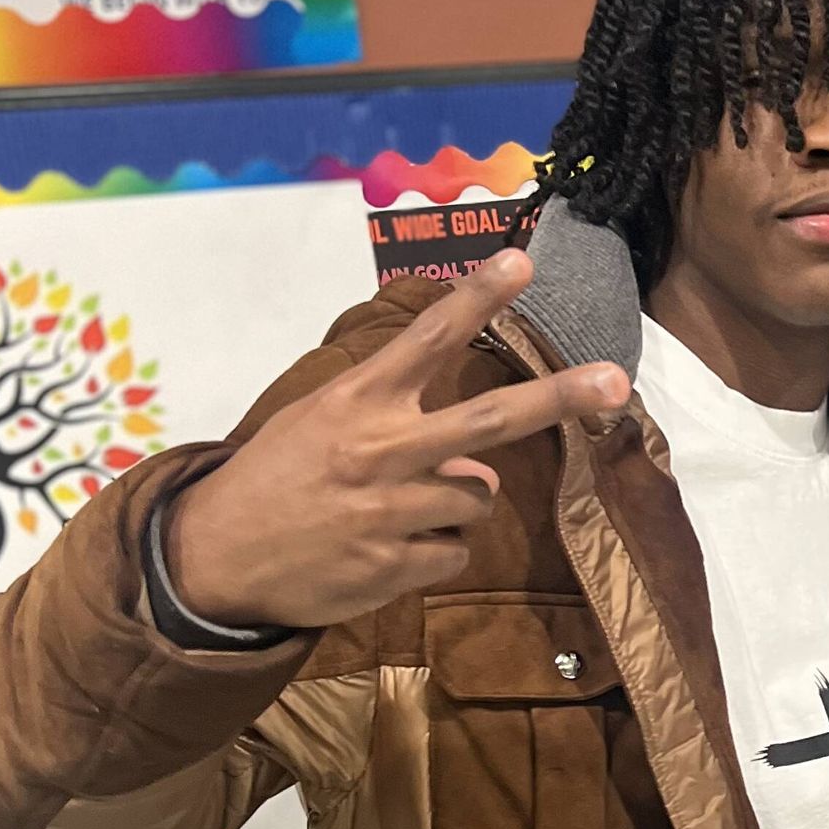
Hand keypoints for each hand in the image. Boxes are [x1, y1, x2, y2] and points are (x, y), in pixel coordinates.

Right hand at [164, 250, 628, 628]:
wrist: (213, 560)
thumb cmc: (276, 480)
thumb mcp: (320, 427)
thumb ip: (403, 430)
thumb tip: (482, 469)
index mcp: (357, 403)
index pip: (427, 339)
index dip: (477, 297)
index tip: (522, 262)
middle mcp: (380, 451)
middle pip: (488, 421)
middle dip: (557, 397)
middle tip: (615, 381)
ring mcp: (390, 512)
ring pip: (477, 497)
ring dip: (459, 503)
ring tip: (399, 509)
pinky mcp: (392, 567)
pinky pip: (452, 553)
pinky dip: (433, 552)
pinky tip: (385, 550)